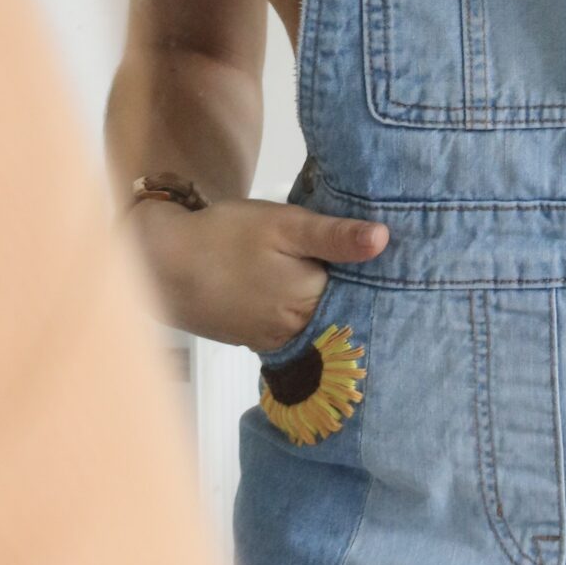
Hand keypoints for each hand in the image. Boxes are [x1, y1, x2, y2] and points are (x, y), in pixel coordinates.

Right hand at [129, 197, 389, 350]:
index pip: (366, 295)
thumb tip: (386, 239)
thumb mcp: (284, 225)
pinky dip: (306, 313)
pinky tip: (309, 291)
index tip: (404, 259)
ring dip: (334, 304)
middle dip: (362, 292)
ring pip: (319, 322)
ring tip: (355, 276)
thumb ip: (334, 236)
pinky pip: (294, 328)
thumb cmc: (226, 237)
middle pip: (344, 312)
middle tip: (386, 265)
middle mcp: (298, 331)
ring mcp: (275, 339)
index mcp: (312, 302)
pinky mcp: (255, 338)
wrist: (161, 263)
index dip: (383, 277)